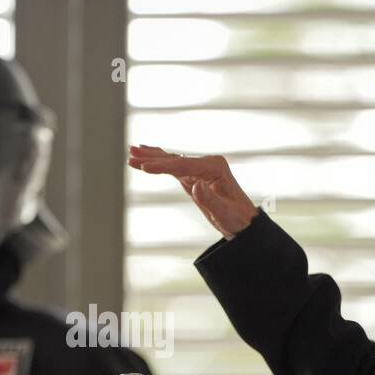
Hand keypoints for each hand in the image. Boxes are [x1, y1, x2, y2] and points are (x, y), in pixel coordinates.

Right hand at [127, 144, 257, 239]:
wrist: (244, 223)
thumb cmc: (237, 219)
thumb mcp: (224, 214)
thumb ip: (210, 200)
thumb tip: (196, 186)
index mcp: (215, 168)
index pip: (183, 165)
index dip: (162, 166)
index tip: (144, 167)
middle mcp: (207, 164)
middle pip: (174, 159)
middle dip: (152, 157)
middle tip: (130, 154)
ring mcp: (200, 169)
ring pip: (171, 161)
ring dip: (151, 157)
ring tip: (131, 151)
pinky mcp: (194, 177)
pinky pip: (173, 167)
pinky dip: (159, 162)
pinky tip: (146, 157)